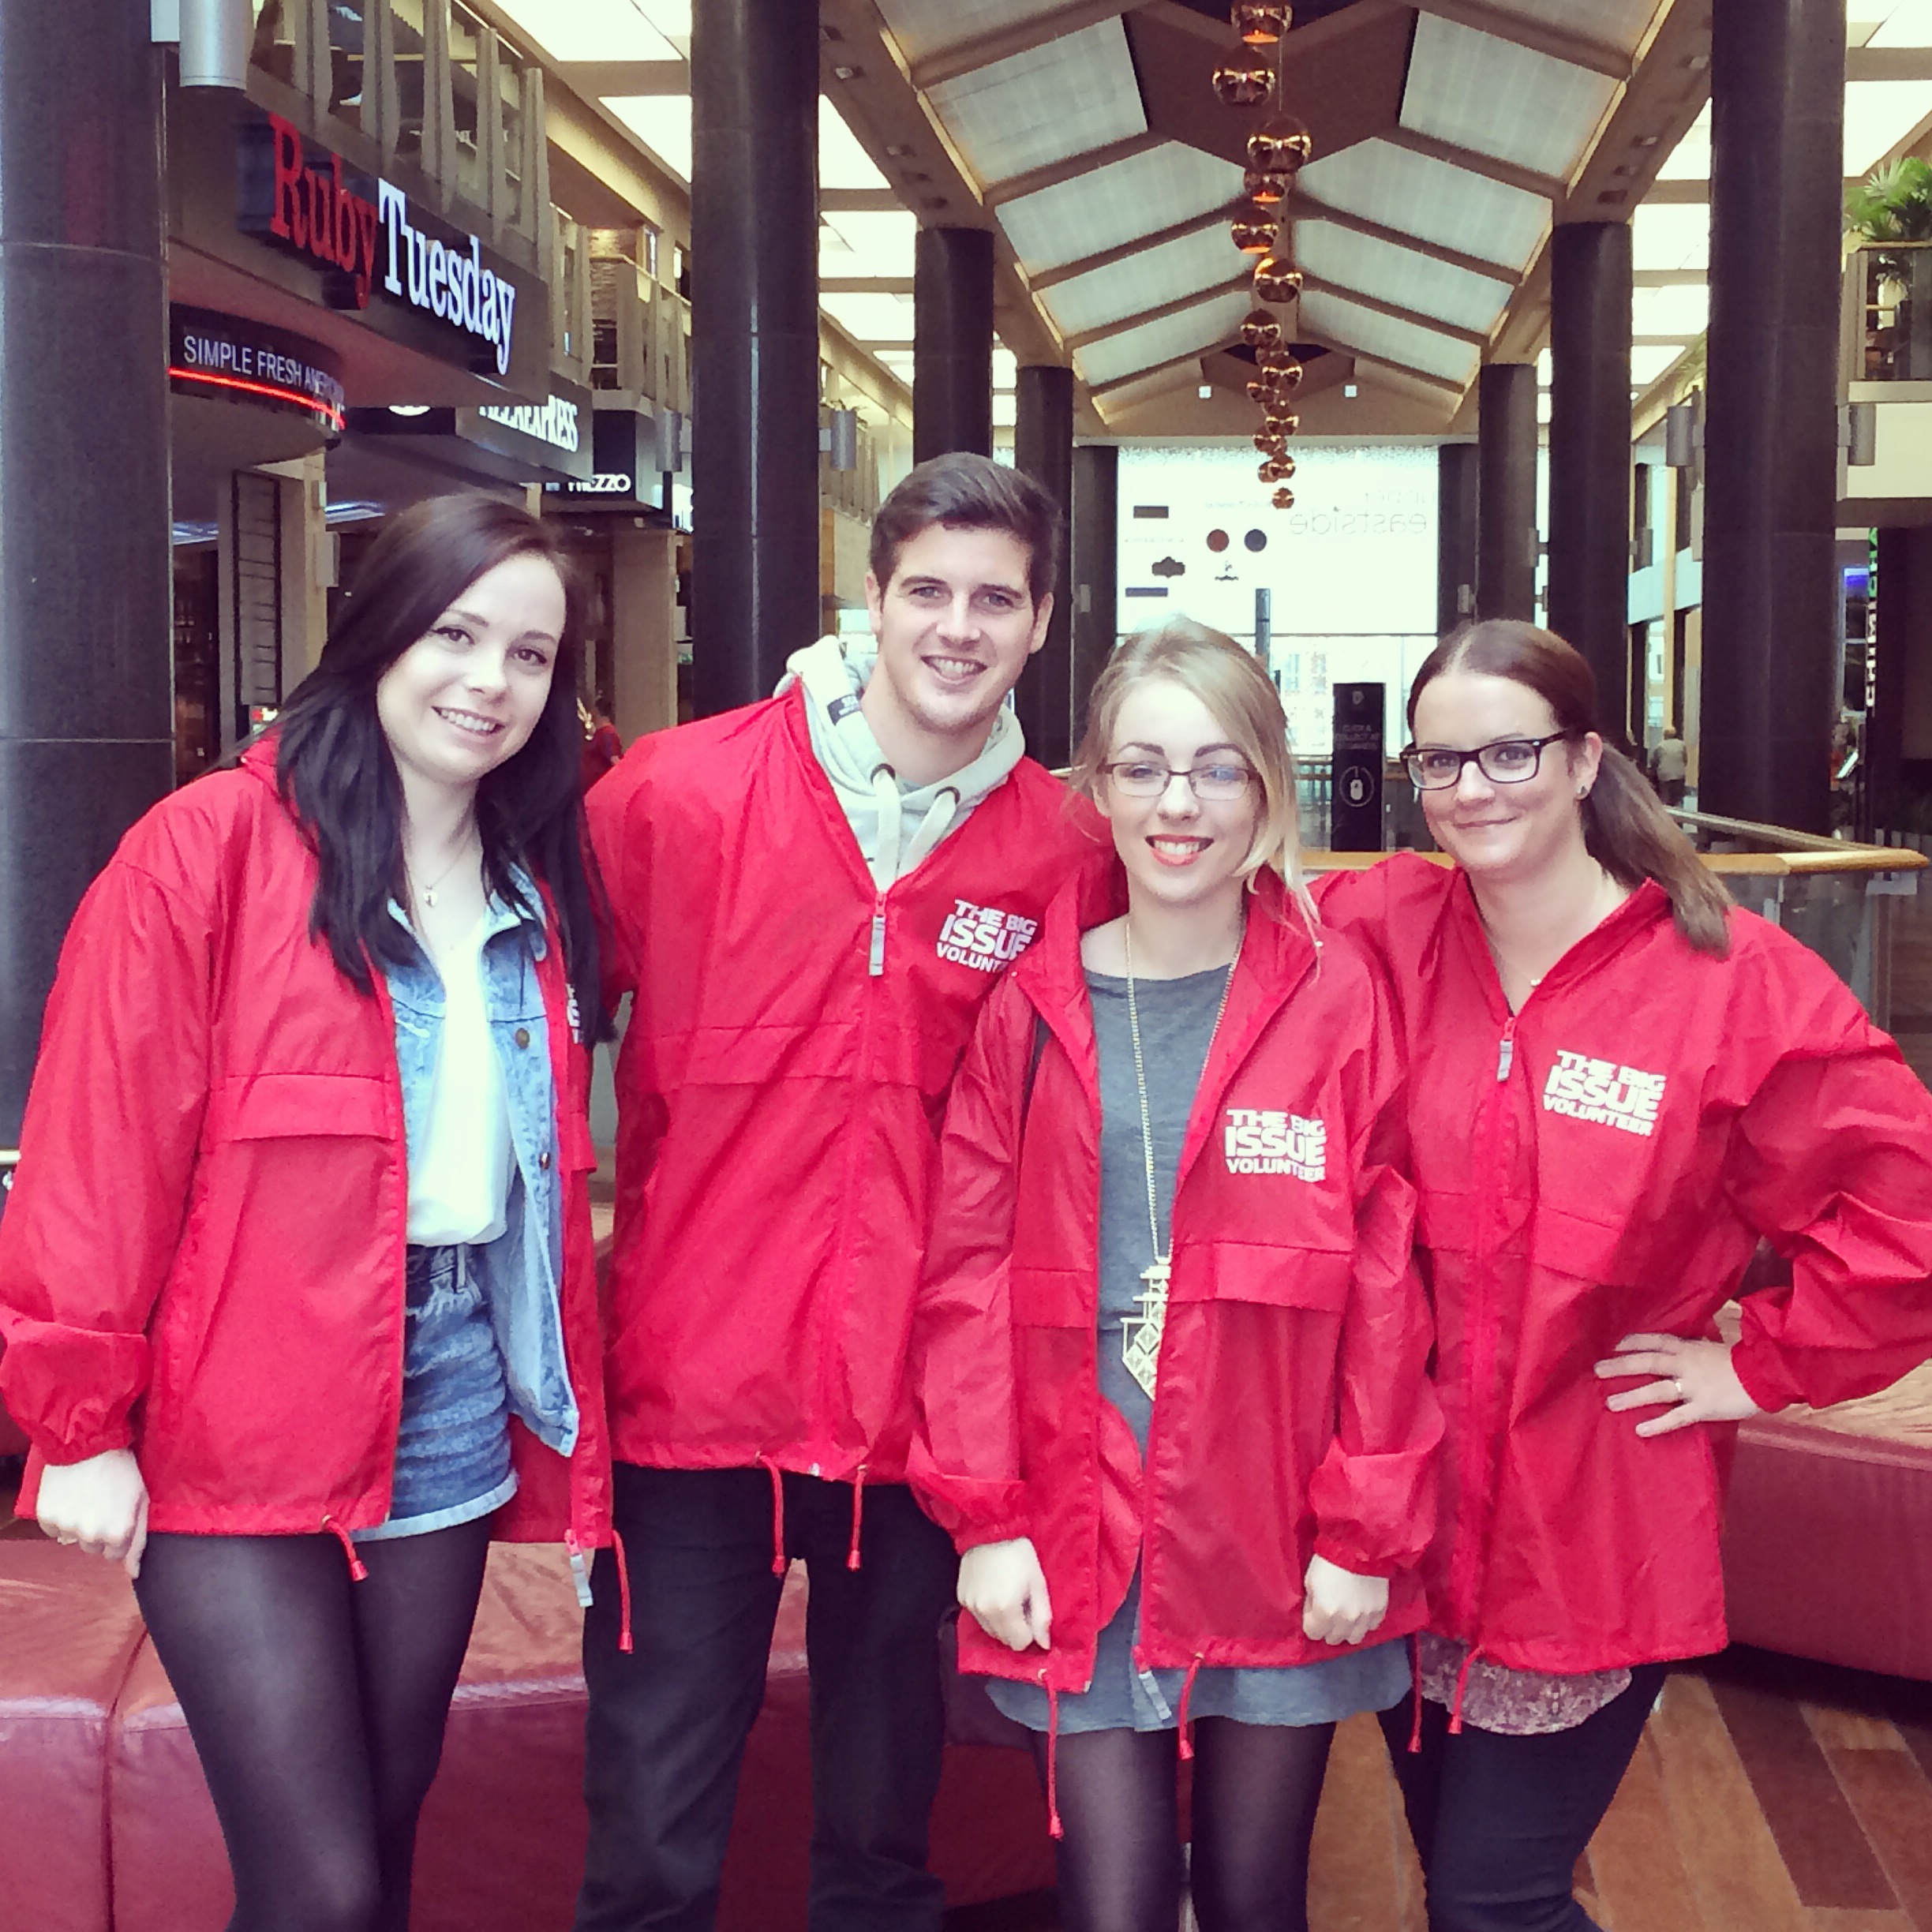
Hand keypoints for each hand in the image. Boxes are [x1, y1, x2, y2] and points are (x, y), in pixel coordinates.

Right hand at [35, 1449, 149, 1578]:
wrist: (88, 1444)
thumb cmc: (121, 1468)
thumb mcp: (141, 1500)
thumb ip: (139, 1540)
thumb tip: (133, 1574)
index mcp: (118, 1534)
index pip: (116, 1555)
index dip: (119, 1534)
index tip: (119, 1515)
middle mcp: (91, 1536)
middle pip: (94, 1549)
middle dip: (100, 1531)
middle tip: (103, 1504)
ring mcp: (67, 1528)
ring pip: (74, 1540)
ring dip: (80, 1525)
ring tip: (87, 1498)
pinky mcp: (47, 1518)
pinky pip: (54, 1530)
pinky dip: (61, 1518)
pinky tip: (71, 1498)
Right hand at [958, 1537, 1051, 1651]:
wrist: (991, 1529)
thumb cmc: (1020, 1554)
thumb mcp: (1038, 1583)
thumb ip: (1042, 1617)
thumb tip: (1044, 1644)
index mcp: (1006, 1608)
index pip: (1019, 1644)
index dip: (1029, 1632)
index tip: (1031, 1613)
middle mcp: (984, 1611)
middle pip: (1003, 1639)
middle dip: (1015, 1628)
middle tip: (1021, 1603)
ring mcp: (970, 1605)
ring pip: (990, 1630)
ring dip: (1000, 1622)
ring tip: (1006, 1595)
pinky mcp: (961, 1597)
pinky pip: (978, 1617)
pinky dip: (987, 1611)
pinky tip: (993, 1590)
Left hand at [1302, 1553, 1388, 1645]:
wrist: (1358, 1545)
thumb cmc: (1328, 1560)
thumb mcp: (1310, 1581)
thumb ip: (1312, 1603)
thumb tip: (1314, 1613)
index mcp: (1325, 1613)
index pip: (1313, 1633)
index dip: (1311, 1622)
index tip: (1313, 1611)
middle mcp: (1345, 1621)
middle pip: (1333, 1639)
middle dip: (1327, 1628)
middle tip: (1328, 1613)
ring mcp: (1365, 1618)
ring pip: (1354, 1639)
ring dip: (1347, 1630)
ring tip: (1345, 1616)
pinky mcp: (1380, 1611)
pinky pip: (1371, 1627)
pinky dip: (1364, 1622)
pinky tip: (1360, 1610)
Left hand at [1594, 1333, 1763, 1438]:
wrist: (1767, 1374)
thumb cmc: (1744, 1361)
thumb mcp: (1715, 1348)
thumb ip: (1696, 1349)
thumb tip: (1682, 1349)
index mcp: (1690, 1348)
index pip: (1656, 1341)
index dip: (1634, 1342)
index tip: (1615, 1345)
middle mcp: (1687, 1365)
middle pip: (1647, 1363)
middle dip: (1621, 1366)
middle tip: (1598, 1370)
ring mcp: (1694, 1387)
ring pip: (1656, 1391)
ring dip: (1632, 1397)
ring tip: (1610, 1403)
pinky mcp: (1704, 1408)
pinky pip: (1676, 1417)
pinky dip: (1657, 1423)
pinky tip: (1640, 1429)